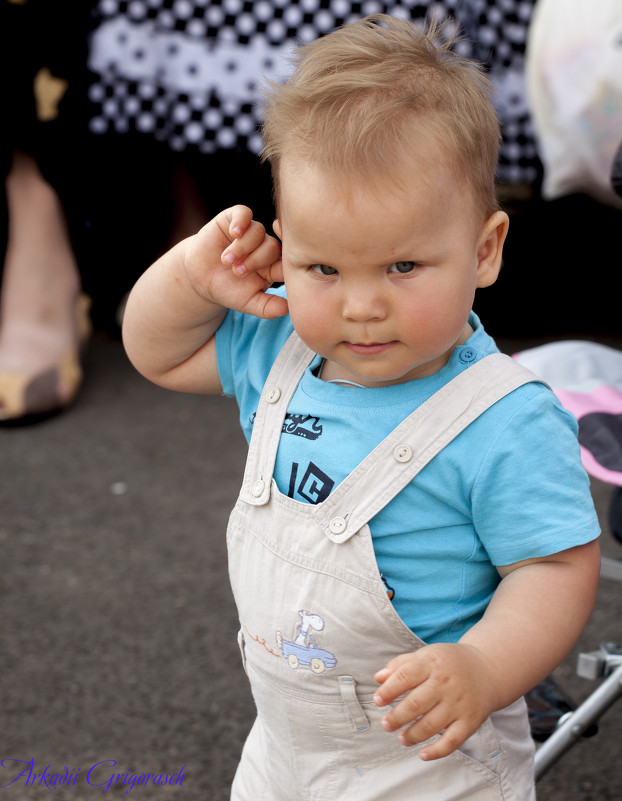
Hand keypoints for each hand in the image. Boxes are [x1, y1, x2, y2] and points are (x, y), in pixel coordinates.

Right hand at [182, 205, 286, 319]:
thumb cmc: (227, 290)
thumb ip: (267, 308)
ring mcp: (250, 233)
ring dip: (242, 247)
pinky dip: (241, 221)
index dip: (280, 265)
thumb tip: (287, 309)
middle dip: (255, 260)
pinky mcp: (233, 220)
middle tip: (237, 272)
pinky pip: (244, 213)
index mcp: (272, 267)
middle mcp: (264, 247)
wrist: (199, 278)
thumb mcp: (247, 303)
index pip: (285, 262)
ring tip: (226, 261)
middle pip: (272, 247)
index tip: (269, 274)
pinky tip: (233, 233)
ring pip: (258, 231)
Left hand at [373, 643, 499, 760]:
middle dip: (397, 717)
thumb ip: (400, 665)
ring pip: (431, 725)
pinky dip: (437, 751)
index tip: (378, 701)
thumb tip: (378, 678)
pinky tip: (423, 754)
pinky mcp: (470, 721)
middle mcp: (445, 683)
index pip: (405, 676)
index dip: (388, 690)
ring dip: (412, 735)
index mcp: (431, 663)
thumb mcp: (425, 655)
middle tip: (386, 724)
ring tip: (401, 738)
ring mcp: (458, 703)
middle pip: (416, 703)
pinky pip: (453, 741)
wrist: (487, 670)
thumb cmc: (448, 663)